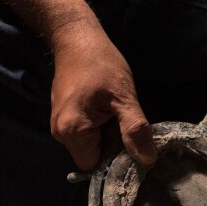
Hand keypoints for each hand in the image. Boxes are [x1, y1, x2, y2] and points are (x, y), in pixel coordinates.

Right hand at [49, 23, 156, 171]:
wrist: (75, 39)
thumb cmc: (100, 63)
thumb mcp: (124, 96)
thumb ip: (134, 129)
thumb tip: (148, 159)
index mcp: (72, 131)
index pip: (94, 166)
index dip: (114, 159)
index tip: (130, 143)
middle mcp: (60, 133)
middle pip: (90, 156)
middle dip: (110, 145)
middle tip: (124, 120)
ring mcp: (59, 126)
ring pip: (88, 145)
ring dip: (105, 135)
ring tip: (115, 111)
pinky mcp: (63, 117)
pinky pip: (83, 133)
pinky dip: (98, 126)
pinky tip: (105, 108)